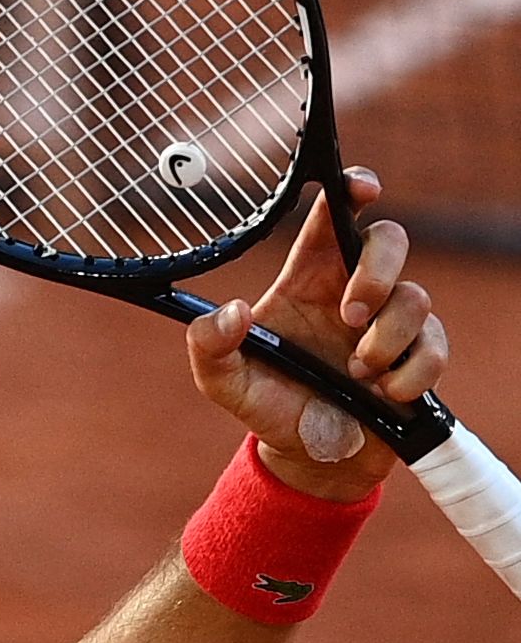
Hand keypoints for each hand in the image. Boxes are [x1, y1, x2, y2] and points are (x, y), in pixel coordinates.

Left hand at [183, 168, 448, 501]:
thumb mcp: (222, 380)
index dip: (351, 190)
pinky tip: (381, 393)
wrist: (308, 455)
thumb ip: (209, 345)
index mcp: (306, 278)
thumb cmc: (266, 403)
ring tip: (355, 374)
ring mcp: (390, 320)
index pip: (332, 217)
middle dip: (378, 272)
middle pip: (388, 240)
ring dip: (385, 340)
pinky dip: (408, 374)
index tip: (363, 188)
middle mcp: (352, 289)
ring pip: (416, 297)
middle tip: (351, 314)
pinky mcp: (418, 354)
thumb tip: (230, 312)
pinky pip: (433, 347)